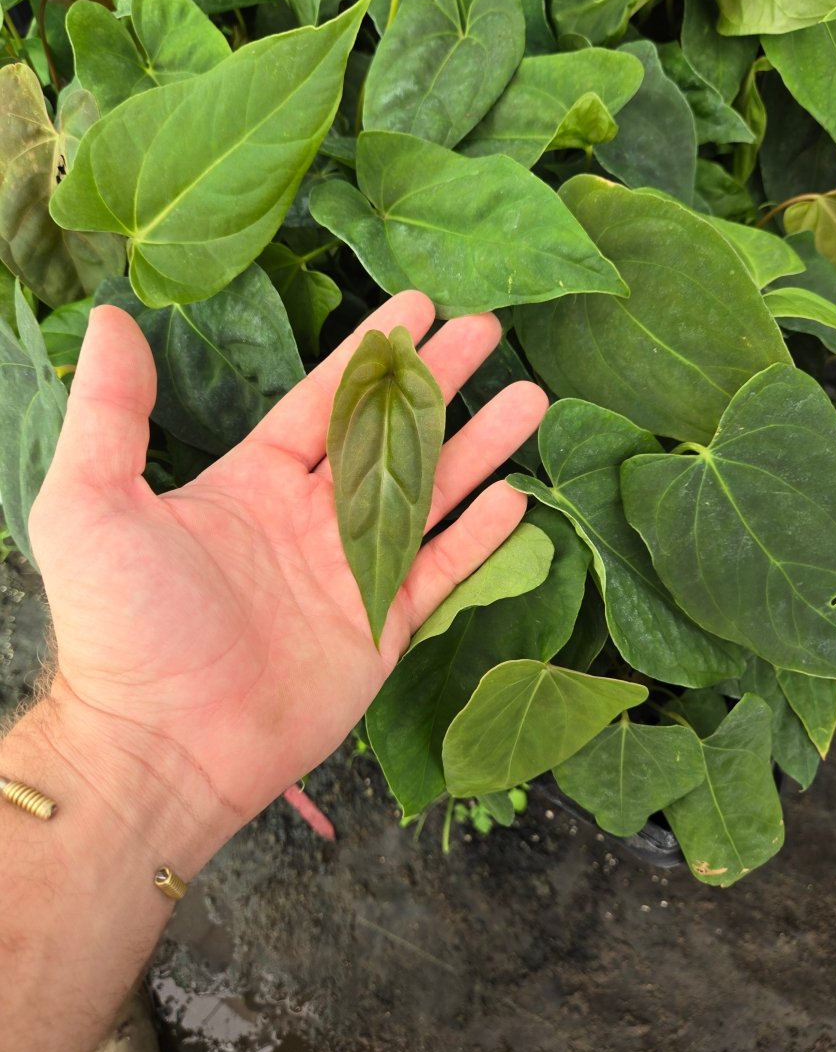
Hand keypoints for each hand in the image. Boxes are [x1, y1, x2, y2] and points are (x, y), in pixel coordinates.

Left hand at [28, 291, 546, 854]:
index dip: (370, 353)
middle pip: (390, 435)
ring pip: (430, 494)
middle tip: (488, 330)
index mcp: (251, 482)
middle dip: (439, 382)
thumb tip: (116, 319)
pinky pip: (440, 571)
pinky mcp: (380, 628)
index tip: (418, 306)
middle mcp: (308, 519)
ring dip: (478, 446)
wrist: (164, 745)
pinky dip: (479, 537)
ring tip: (530, 397)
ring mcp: (349, 574)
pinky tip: (516, 496)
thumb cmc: (123, 625)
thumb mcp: (90, 503)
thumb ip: (112, 412)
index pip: (323, 400)